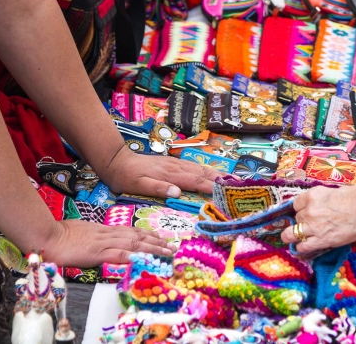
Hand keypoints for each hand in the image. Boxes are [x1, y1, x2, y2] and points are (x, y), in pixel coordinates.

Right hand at [43, 219, 175, 267]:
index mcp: (102, 229)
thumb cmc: (58, 235)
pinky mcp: (97, 252)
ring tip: (167, 252)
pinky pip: (118, 254)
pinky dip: (133, 255)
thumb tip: (98, 242)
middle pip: (136, 236)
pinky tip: (145, 258)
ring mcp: (103, 242)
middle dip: (156, 241)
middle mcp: (106, 234)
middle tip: (172, 246)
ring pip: (133, 243)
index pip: (129, 231)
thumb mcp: (79, 233)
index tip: (159, 238)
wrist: (46, 235)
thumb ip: (91, 237)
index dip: (146, 234)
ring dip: (152, 247)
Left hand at [101, 146, 225, 198]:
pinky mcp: (171, 163)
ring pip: (200, 168)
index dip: (212, 188)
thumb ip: (157, 188)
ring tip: (232, 179)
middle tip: (238, 185)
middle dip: (221, 179)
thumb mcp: (137, 185)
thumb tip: (177, 193)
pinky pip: (193, 167)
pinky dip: (206, 170)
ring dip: (216, 173)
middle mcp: (176, 167)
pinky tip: (211, 173)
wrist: (117, 161)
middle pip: (203, 173)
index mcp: (170, 175)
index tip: (227, 193)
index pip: (196, 182)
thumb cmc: (126, 177)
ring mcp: (174, 163)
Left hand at [280, 185, 355, 253]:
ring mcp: (314, 226)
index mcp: (312, 196)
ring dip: (291, 235)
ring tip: (290, 238)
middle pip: (297, 217)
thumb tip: (320, 205)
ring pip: (292, 233)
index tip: (305, 211)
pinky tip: (300, 248)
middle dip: (302, 220)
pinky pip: (303, 246)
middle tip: (311, 223)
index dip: (301, 208)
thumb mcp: (334, 192)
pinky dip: (300, 248)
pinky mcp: (322, 240)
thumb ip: (322, 199)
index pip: (296, 204)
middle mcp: (310, 211)